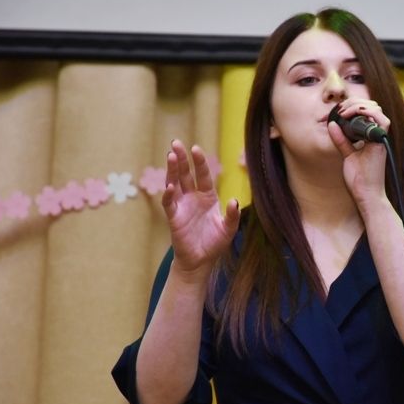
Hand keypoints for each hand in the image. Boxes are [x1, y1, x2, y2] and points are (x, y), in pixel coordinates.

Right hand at [161, 140, 239, 277]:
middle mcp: (193, 198)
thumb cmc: (214, 243)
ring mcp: (182, 206)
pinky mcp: (174, 217)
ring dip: (172, 170)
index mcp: (208, 197)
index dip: (200, 162)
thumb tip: (234, 201)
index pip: (203, 175)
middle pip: (186, 174)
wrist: (201, 261)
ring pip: (175, 183)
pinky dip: (168, 194)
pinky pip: (169, 203)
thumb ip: (232, 215)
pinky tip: (170, 186)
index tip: (196, 148)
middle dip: (182, 159)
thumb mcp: (228, 229)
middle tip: (176, 143)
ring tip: (171, 156)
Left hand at [327, 98, 390, 208]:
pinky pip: (382, 121)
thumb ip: (341, 139)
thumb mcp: (347, 155)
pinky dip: (368, 113)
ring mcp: (381, 138)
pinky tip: (351, 115)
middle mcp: (378, 135)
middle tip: (340, 109)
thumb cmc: (360, 179)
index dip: (354, 106)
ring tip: (345, 111)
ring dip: (360, 106)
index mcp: (371, 136)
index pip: (367, 112)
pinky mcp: (381, 143)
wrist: (367, 194)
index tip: (339, 110)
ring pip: (377, 110)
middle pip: (373, 107)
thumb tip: (332, 124)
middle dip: (355, 103)